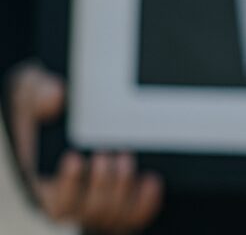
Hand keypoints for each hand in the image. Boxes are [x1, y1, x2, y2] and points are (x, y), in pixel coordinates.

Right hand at [4, 64, 162, 232]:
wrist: (75, 110)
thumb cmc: (47, 104)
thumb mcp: (32, 90)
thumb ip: (38, 93)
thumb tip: (56, 96)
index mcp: (40, 181)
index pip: (52, 202)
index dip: (66, 186)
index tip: (74, 158)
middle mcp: (68, 199)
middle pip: (85, 212)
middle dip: (100, 184)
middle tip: (107, 154)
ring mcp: (95, 203)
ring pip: (109, 216)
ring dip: (121, 189)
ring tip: (125, 159)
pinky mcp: (120, 202)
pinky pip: (132, 218)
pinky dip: (145, 204)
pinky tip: (150, 180)